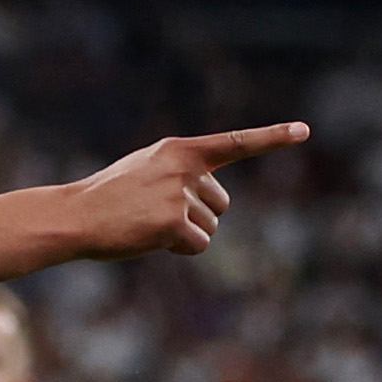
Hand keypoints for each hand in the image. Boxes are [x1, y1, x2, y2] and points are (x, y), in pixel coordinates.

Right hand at [69, 125, 308, 260]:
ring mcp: (179, 194)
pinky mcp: (173, 222)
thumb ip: (181, 172)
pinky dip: (180, 250)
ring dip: (186, 234)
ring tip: (148, 225)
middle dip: (198, 216)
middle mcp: (184, 166)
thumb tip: (213, 199)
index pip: (234, 142)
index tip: (304, 131)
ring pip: (210, 227)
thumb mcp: (147, 168)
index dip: (272, 138)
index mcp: (179, 149)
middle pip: (221, 203)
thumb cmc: (109, 196)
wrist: (77, 215)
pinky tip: (152, 240)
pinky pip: (198, 245)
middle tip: (158, 214)